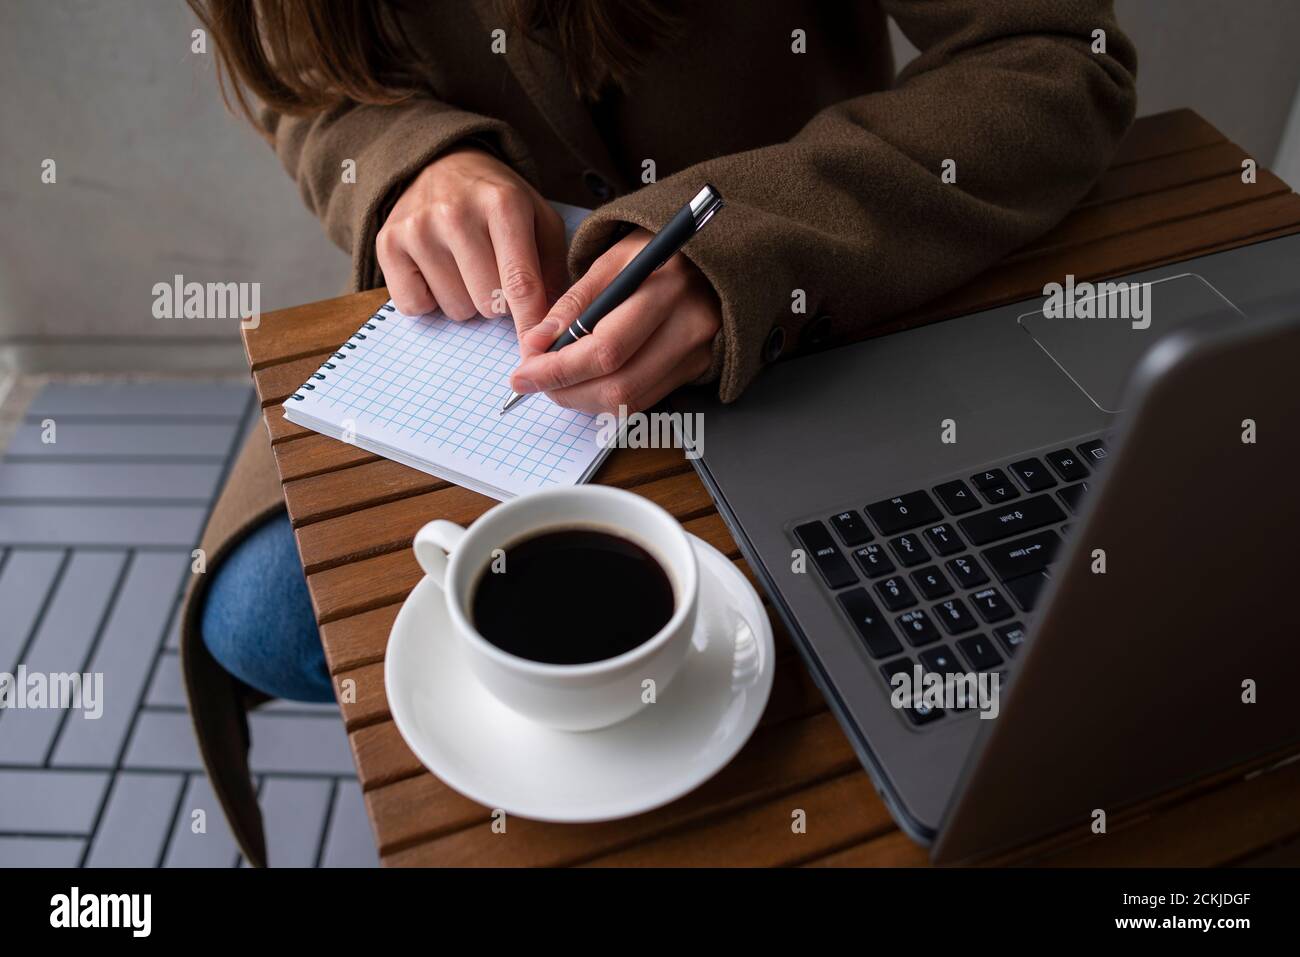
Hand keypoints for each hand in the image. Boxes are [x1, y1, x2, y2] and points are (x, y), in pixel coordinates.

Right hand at [376, 147, 568, 337]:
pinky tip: (435, 269)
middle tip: (493, 270)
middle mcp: (455, 213)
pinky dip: (429, 299)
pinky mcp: (387, 244)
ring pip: (455, 309)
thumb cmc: (497, 201)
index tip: (535, 347)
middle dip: (499, 301)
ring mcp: (417, 228)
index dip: (530, 322)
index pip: (519, 282)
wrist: (443, 163)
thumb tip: (548, 325)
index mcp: (502, 204)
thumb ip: (551, 270)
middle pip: (488, 303)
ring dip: (465, 299)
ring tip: (463, 264)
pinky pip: (415, 306)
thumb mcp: (539, 220)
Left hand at [510, 228, 720, 413]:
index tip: (522, 373)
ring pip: (629, 401)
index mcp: (667, 288)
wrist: (709, 259)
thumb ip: (573, 303)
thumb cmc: (654, 254)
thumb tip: (536, 344)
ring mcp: (696, 354)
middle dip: (565, 390)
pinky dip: (605, 398)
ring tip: (556, 381)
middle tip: (534, 381)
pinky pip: (642, 401)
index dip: (558, 369)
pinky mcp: (696, 370)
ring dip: (581, 399)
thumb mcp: (611, 260)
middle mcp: (689, 327)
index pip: (606, 349)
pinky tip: (586, 381)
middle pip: (618, 384)